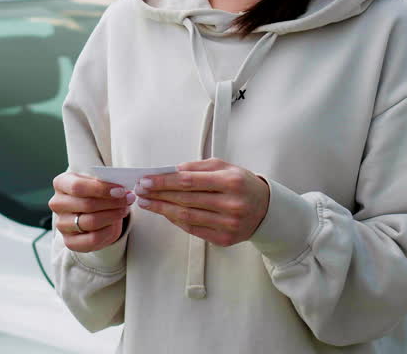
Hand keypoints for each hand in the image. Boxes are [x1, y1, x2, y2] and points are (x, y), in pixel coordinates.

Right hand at [49, 171, 135, 252]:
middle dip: (112, 202)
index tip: (121, 190)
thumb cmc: (94, 191)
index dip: (102, 189)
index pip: (78, 187)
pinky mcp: (69, 241)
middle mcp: (57, 204)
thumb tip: (122, 190)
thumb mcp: (97, 181)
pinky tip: (115, 223)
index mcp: (61, 183)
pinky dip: (108, 231)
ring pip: (91, 222)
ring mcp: (61, 224)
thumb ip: (107, 183)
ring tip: (124, 210)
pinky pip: (93, 239)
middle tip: (128, 199)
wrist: (89, 210)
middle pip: (86, 205)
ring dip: (112, 216)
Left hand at [134, 158, 269, 247]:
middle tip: (141, 191)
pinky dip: (176, 221)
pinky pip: (193, 229)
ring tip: (147, 203)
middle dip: (158, 195)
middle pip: (184, 199)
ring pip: (186, 217)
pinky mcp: (224, 239)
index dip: (163, 181)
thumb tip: (170, 171)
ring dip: (162, 209)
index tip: (146, 180)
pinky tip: (165, 213)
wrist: (265, 209)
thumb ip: (197, 167)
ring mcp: (228, 224)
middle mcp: (230, 204)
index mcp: (230, 182)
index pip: (188, 181)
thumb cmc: (242, 184)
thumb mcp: (224, 166)